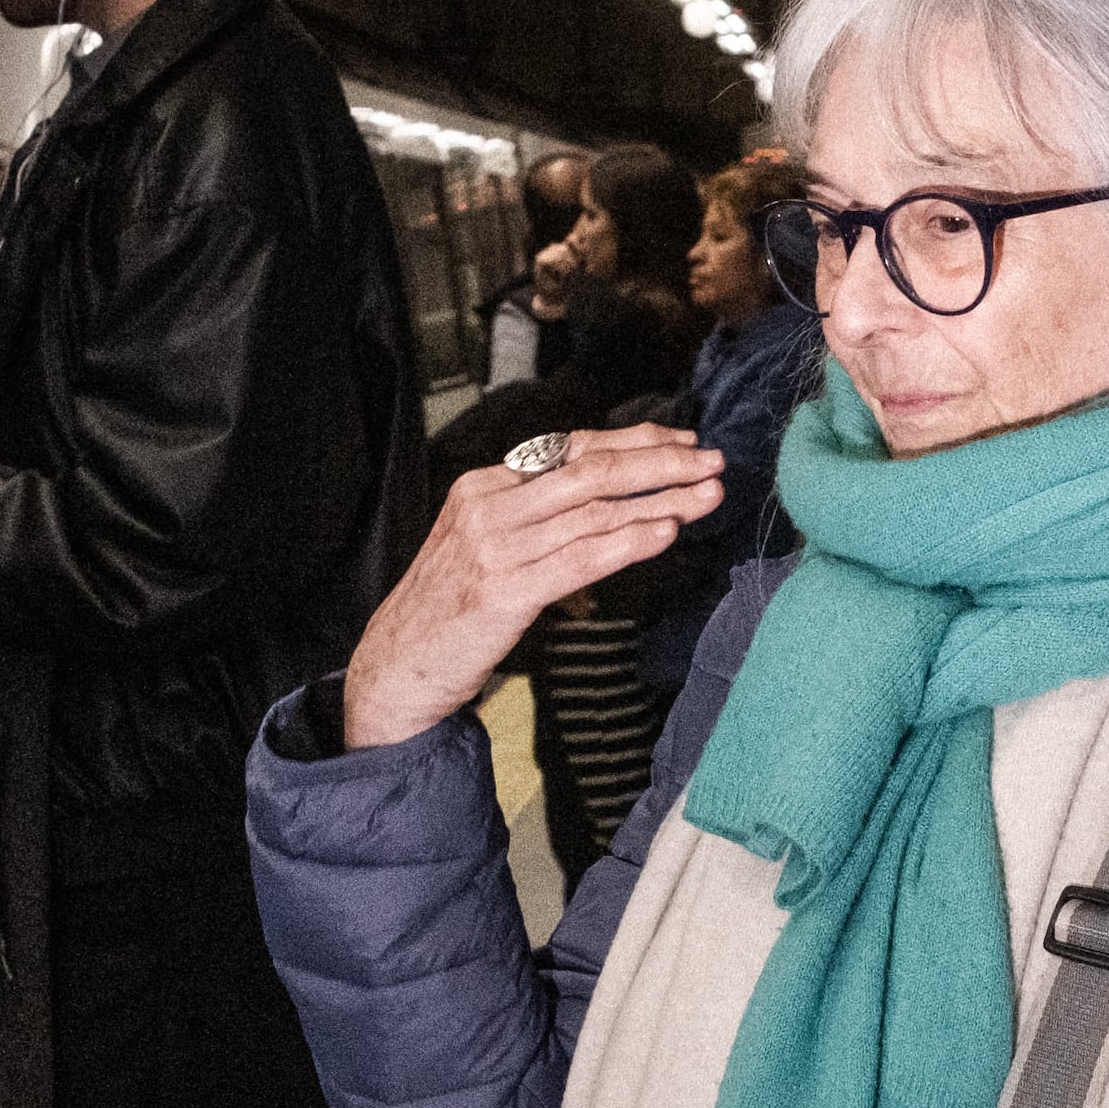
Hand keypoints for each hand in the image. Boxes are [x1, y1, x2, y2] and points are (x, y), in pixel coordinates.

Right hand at [344, 425, 720, 751]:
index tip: (683, 443)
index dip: (633, 441)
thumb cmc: (449, 608)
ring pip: (594, 513)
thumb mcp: (485, 542)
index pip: (571, 449)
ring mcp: (495, 548)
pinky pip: (580, 560)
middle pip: (590, 471)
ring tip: (706, 497)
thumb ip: (535, 514)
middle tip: (712, 461)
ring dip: (660, 502)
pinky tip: (666, 533)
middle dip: (659, 463)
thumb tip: (607, 493)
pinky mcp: (505, 593)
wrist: (396, 666)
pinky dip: (628, 543)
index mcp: (484, 485)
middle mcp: (489, 507)